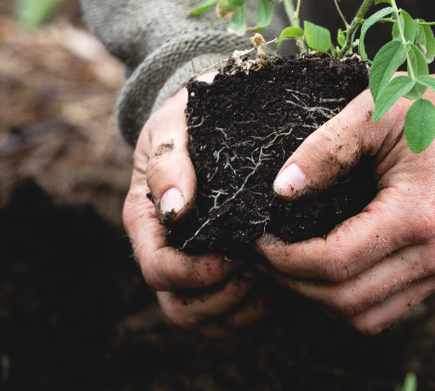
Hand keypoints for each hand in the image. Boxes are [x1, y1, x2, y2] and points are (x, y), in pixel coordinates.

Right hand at [122, 80, 268, 336]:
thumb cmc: (193, 116)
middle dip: (222, 295)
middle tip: (259, 263)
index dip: (194, 273)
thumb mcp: (175, 124)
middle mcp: (168, 254)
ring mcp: (198, 268)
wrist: (221, 112)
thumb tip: (174, 209)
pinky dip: (262, 306)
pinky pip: (240, 315)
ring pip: (210, 321)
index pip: (160, 272)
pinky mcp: (232, 274)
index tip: (232, 250)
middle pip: (181, 309)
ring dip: (243, 304)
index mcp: (147, 223)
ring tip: (274, 269)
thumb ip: (169, 160)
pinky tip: (286, 274)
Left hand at [256, 56, 434, 333]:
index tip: (257, 240)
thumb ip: (324, 151)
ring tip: (289, 265)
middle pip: (347, 301)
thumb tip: (280, 192)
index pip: (336, 263)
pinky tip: (325, 269)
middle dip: (294, 284)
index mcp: (419, 215)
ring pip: (366, 317)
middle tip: (264, 255)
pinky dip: (349, 301)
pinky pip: (386, 309)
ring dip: (319, 300)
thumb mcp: (372, 114)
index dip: (287, 260)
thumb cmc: (430, 109)